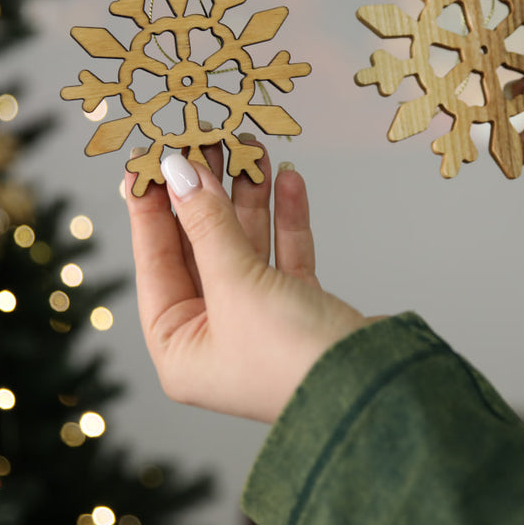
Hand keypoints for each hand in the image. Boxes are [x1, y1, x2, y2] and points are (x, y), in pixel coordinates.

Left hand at [126, 139, 368, 422]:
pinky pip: (283, 255)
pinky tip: (287, 180)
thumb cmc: (290, 356)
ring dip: (248, 196)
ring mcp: (257, 322)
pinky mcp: (298, 310)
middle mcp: (214, 336)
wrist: (373, 386)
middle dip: (206, 192)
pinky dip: (286, 219)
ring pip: (244, 245)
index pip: (155, 262)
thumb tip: (178, 172)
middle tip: (205, 139)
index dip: (151, 207)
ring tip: (250, 145)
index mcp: (179, 346)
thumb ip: (207, 223)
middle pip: (200, 248)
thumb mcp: (236, 283)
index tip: (150, 158)